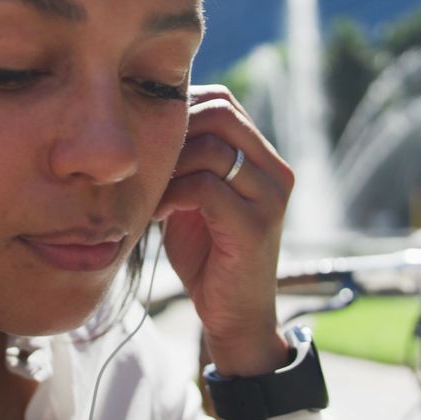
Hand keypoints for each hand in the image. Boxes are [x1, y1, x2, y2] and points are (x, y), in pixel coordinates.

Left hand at [154, 84, 293, 376]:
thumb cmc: (207, 256)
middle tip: (147, 159)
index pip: (224, 103)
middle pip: (222, 113)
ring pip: (212, 147)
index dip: (181, 110)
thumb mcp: (195, 198)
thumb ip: (186, 161)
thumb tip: (144, 120)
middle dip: (175, 130)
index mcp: (264, 159)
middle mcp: (275, 171)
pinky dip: (173, 195)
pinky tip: (158, 215)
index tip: (148, 140)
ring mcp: (270, 197)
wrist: (233, 316)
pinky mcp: (255, 226)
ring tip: (151, 190)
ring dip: (170, 165)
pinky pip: (205, 187)